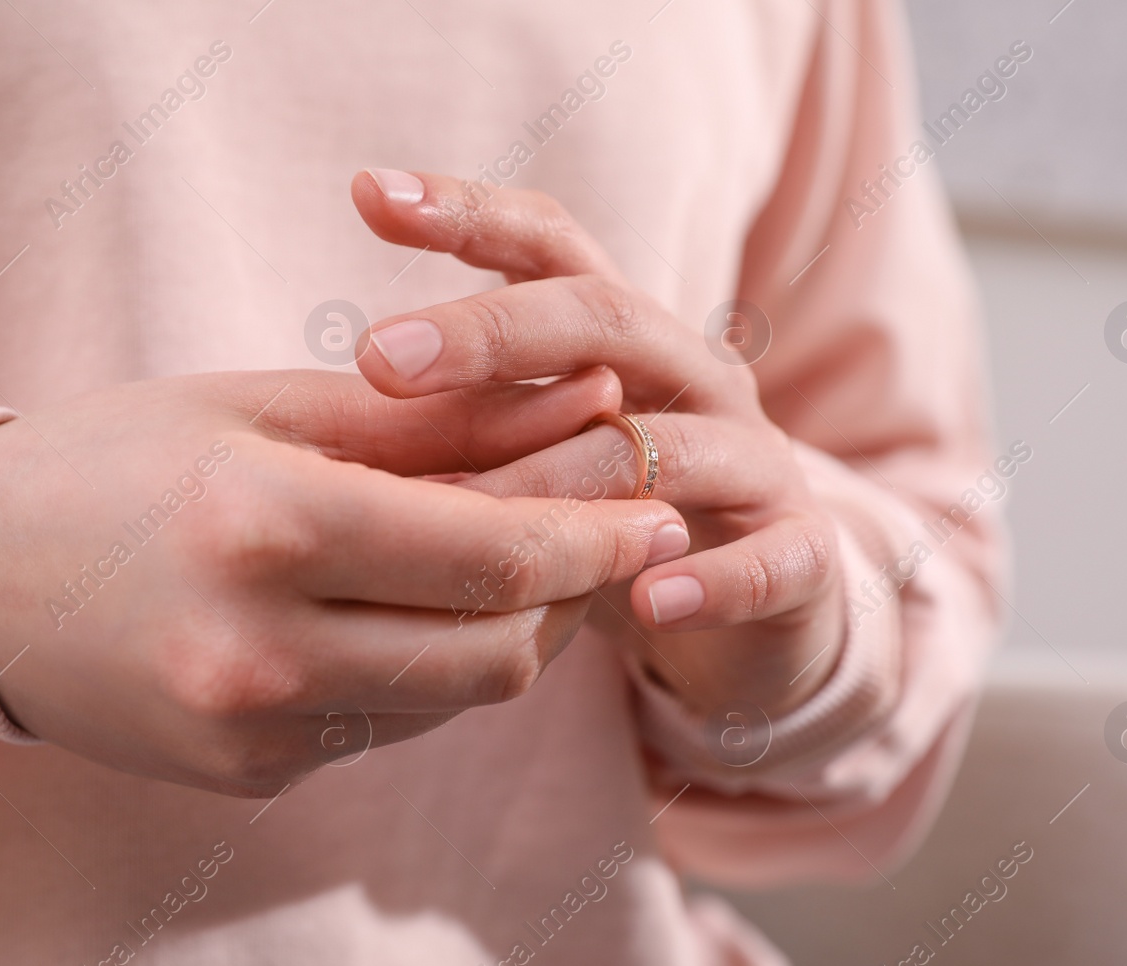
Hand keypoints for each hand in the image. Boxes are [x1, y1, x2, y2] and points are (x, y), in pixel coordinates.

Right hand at [0, 370, 688, 794]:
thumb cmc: (117, 459)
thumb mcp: (270, 406)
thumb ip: (438, 417)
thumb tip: (585, 398)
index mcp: (263, 526)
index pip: (491, 550)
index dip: (596, 528)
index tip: (657, 493)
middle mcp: (260, 649)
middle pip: (498, 648)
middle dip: (575, 587)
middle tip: (614, 526)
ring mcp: (252, 730)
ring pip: (458, 698)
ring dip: (511, 628)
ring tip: (516, 555)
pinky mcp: (250, 775)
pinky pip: (393, 726)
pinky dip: (433, 667)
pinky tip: (418, 609)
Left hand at [349, 170, 845, 716]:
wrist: (761, 611)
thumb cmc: (619, 521)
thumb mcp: (540, 457)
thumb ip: (466, 419)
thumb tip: (327, 398)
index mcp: (627, 339)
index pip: (553, 245)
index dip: (469, 213)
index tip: (368, 192)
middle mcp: (694, 376)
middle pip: (605, 319)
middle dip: (491, 332)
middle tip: (380, 357)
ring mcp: (753, 460)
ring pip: (664, 445)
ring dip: (563, 478)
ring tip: (465, 515)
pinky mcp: (798, 554)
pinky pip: (768, 562)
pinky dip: (712, 580)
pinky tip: (650, 597)